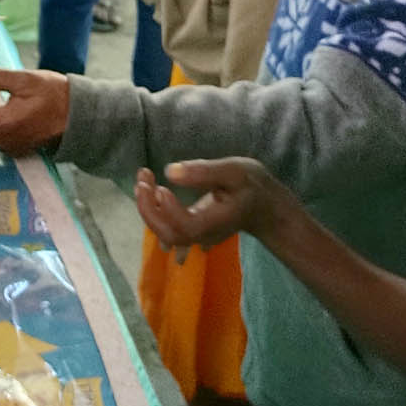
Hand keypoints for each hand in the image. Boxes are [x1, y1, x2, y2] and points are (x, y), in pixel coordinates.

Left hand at [134, 156, 289, 256]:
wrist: (263, 207)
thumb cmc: (252, 186)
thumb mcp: (234, 171)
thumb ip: (204, 172)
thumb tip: (169, 172)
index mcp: (218, 221)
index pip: (188, 226)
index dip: (169, 210)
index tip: (161, 186)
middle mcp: (205, 233)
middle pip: (170, 235)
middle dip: (149, 209)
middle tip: (142, 180)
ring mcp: (196, 235)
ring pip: (165, 233)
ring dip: (148, 208)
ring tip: (144, 178)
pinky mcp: (190, 229)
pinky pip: (166, 227)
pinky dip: (153, 209)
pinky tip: (150, 187)